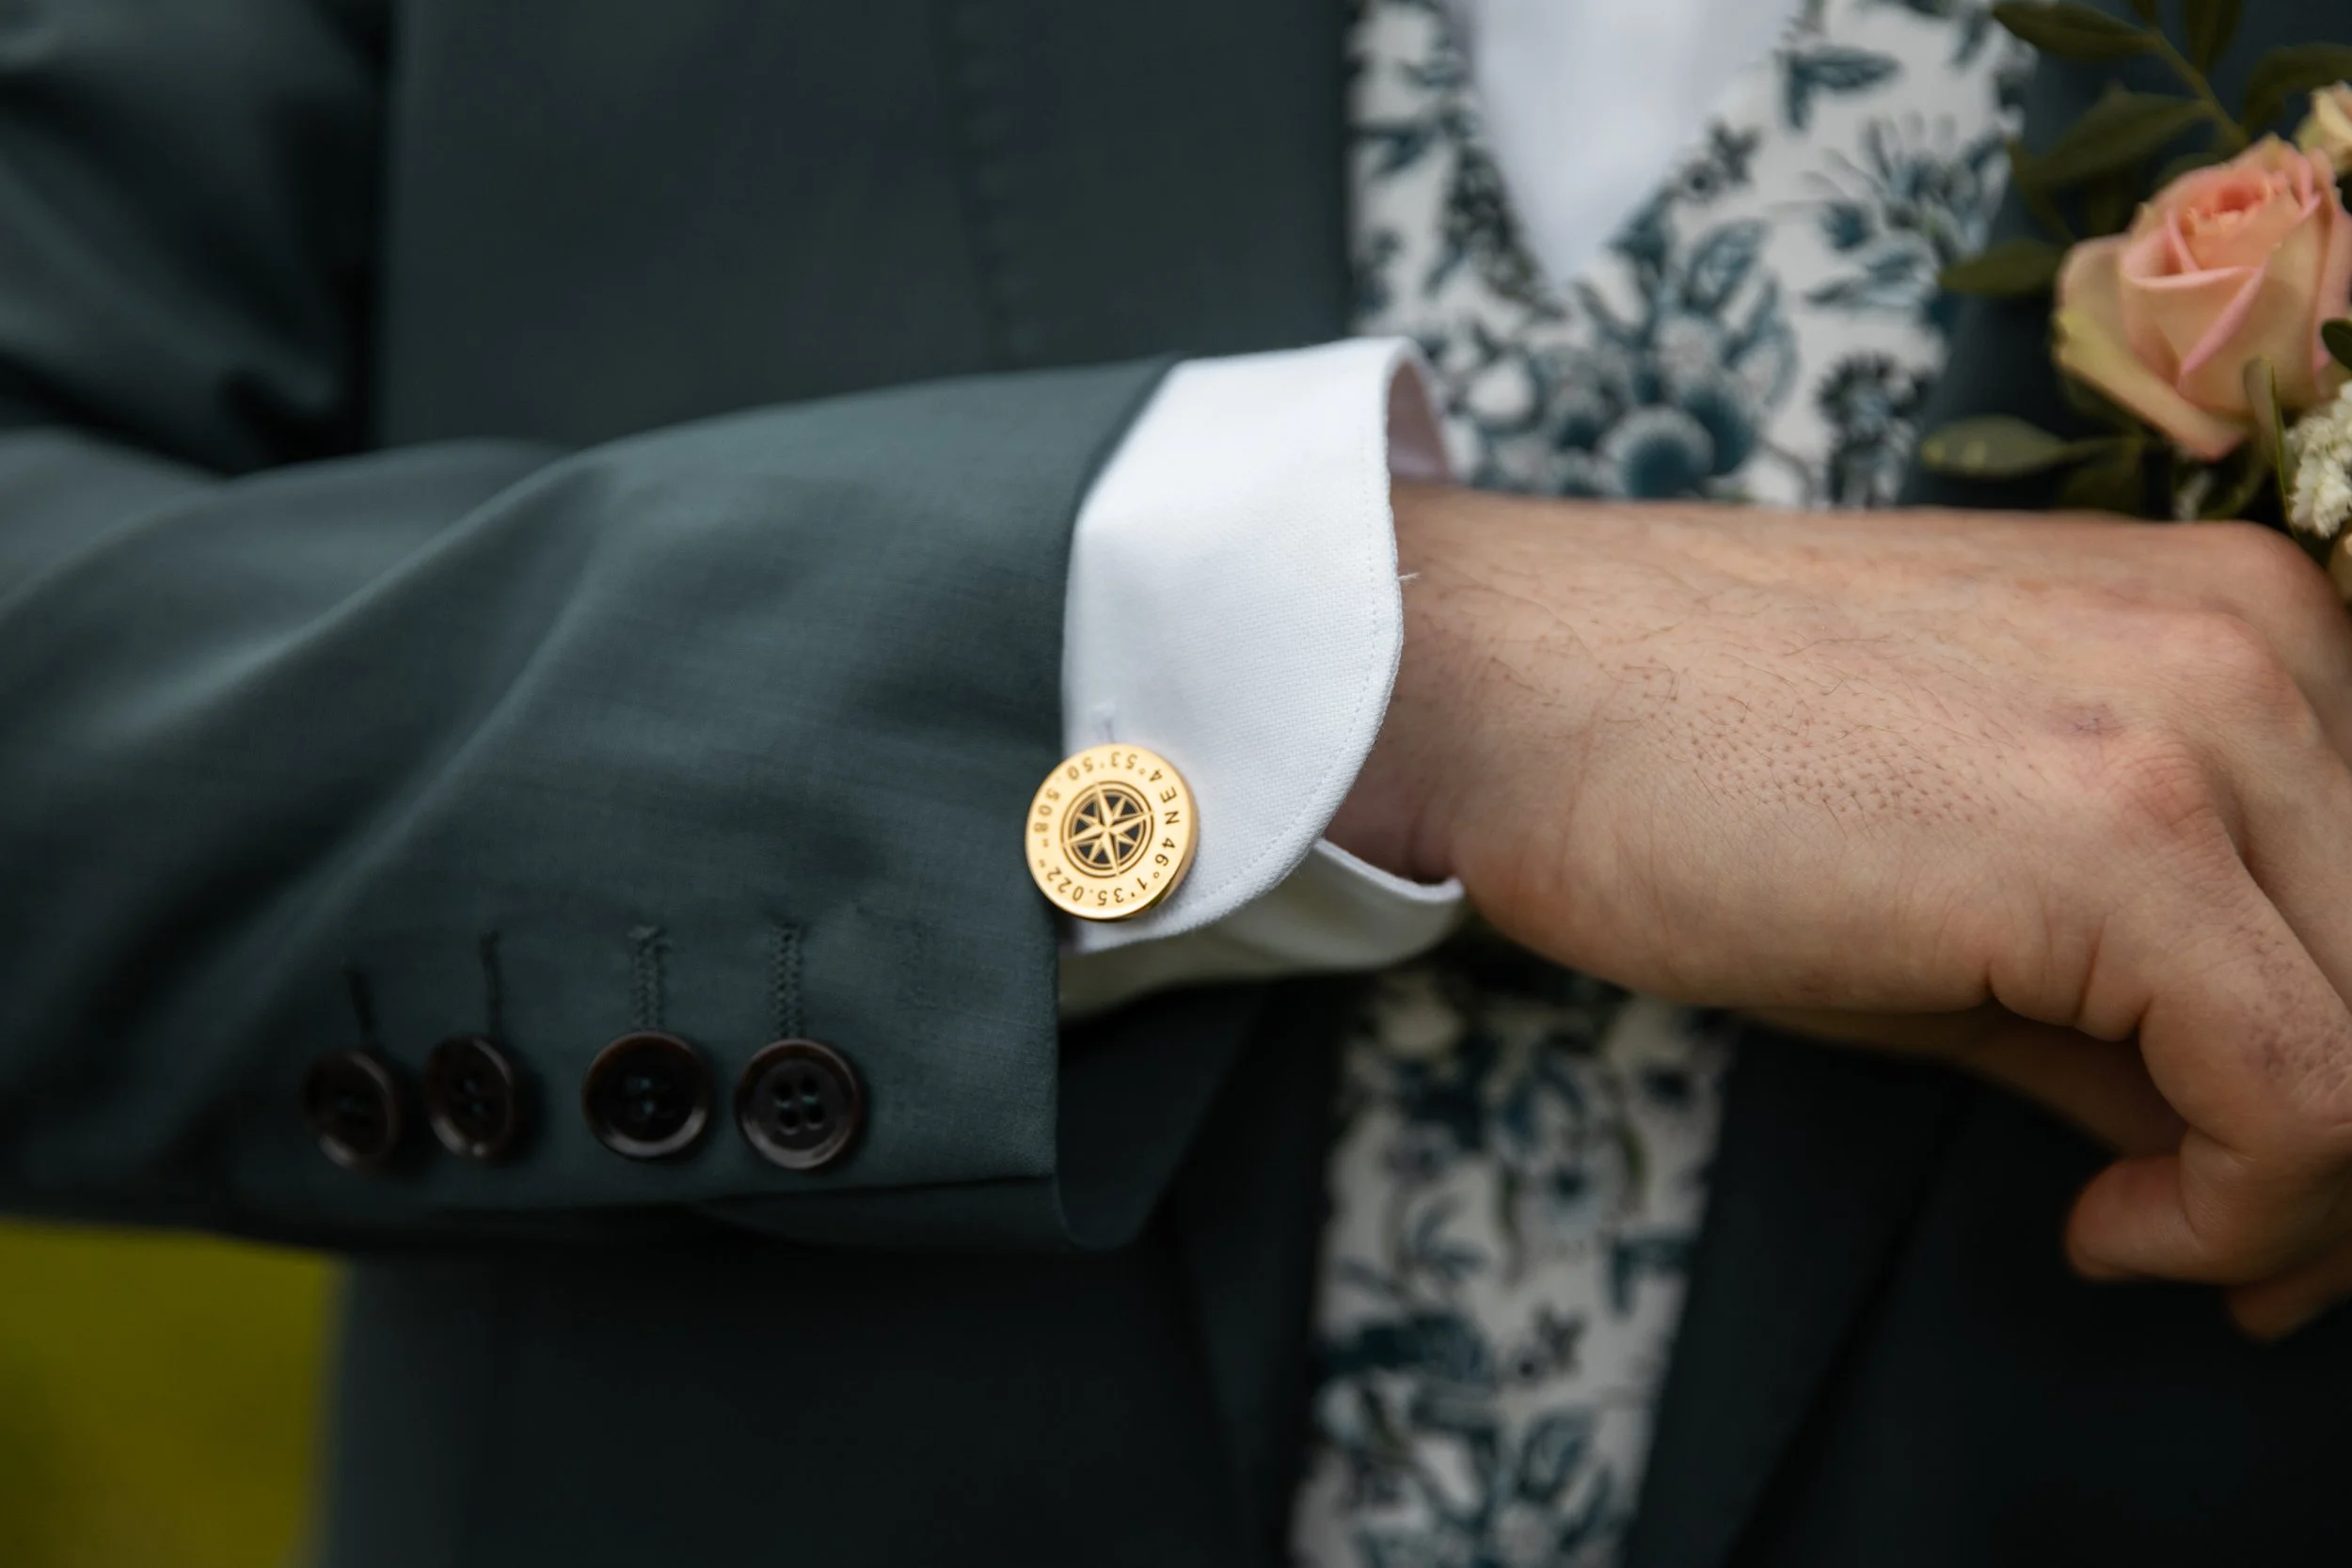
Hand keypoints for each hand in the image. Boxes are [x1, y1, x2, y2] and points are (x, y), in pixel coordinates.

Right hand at [1332, 483, 2351, 1337]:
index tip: (2257, 1197)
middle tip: (2222, 1257)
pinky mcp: (2116, 837)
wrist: (1493, 679)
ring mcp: (2201, 724)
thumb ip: (2142, 1001)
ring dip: (2297, 1202)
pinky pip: (2305, 1096)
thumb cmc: (1687, 767)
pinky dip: (2235, 1212)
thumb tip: (2242, 1158)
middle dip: (2342, 1169)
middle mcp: (2264, 644)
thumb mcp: (1964, 885)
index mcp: (2244, 623)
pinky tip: (2105, 1225)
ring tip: (2143, 1232)